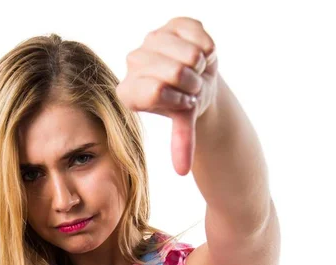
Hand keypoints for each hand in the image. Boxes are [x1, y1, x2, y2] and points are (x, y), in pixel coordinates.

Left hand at [116, 17, 217, 175]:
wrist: (199, 79)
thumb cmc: (185, 103)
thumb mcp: (183, 123)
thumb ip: (181, 142)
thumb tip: (182, 170)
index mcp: (128, 91)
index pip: (156, 91)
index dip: (179, 99)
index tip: (184, 103)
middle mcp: (133, 63)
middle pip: (174, 72)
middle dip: (193, 85)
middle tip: (192, 87)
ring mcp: (151, 40)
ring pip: (187, 54)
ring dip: (201, 67)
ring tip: (196, 72)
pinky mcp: (171, 24)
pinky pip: (197, 35)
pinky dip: (207, 48)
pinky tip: (201, 54)